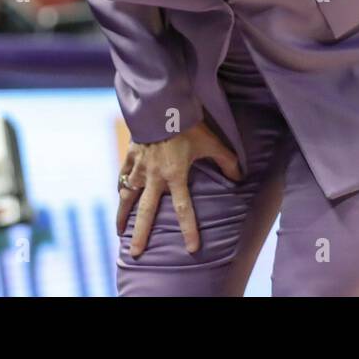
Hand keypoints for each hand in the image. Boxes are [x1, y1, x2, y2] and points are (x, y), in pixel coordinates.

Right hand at [117, 121, 241, 257]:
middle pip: (146, 212)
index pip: (184, 209)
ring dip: (123, 214)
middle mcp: (155, 177)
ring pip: (128, 196)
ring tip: (118, 230)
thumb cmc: (187, 125)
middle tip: (135, 253)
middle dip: (140, 234)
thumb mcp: (211, 142)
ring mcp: (140, 167)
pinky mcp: (131, 156)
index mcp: (175, 176)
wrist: (161, 105)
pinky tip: (119, 195)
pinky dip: (121, 186)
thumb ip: (226, 161)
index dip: (189, 230)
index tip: (191, 249)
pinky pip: (123, 175)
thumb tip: (240, 176)